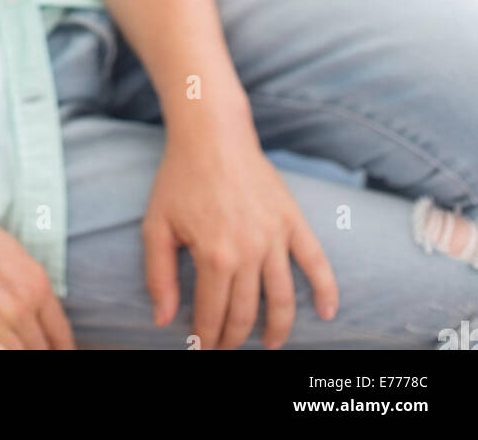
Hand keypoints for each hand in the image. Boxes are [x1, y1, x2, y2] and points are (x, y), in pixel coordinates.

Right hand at [0, 178, 75, 349]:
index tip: (55, 351)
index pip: (59, 330)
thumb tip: (31, 301)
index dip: (59, 346)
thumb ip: (24, 279)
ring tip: (13, 351)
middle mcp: (25, 305)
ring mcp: (2, 325)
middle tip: (32, 352)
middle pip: (44, 348)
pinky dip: (3, 359)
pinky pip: (0, 361)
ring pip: (26, 357)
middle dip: (41, 352)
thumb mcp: (7, 248)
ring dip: (23, 355)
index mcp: (36, 280)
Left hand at [142, 121, 337, 350]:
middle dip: (234, 338)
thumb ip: (158, 276)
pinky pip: (316, 261)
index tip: (202, 349)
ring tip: (269, 344)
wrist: (211, 134)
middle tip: (225, 347)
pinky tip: (327, 313)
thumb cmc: (180, 178)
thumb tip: (164, 320)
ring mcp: (275, 236)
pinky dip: (326, 290)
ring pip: (282, 298)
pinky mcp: (292, 220)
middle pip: (246, 313)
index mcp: (215, 256)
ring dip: (277, 328)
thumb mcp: (156, 225)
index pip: (213, 315)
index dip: (207, 339)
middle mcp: (250, 251)